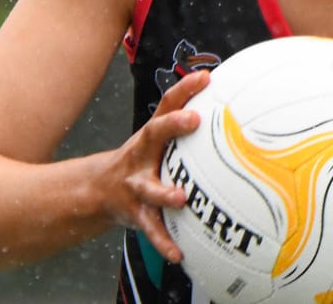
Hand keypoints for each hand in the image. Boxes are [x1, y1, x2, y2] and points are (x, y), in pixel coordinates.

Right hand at [99, 68, 208, 261]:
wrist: (98, 190)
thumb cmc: (142, 162)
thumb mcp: (157, 142)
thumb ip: (185, 131)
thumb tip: (234, 114)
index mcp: (150, 137)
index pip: (167, 105)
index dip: (185, 90)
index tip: (206, 77)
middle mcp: (141, 155)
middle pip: (153, 134)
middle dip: (173, 126)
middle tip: (193, 119)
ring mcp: (136, 184)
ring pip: (150, 188)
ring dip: (164, 192)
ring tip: (180, 198)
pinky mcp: (136, 213)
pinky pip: (152, 229)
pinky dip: (164, 242)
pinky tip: (179, 254)